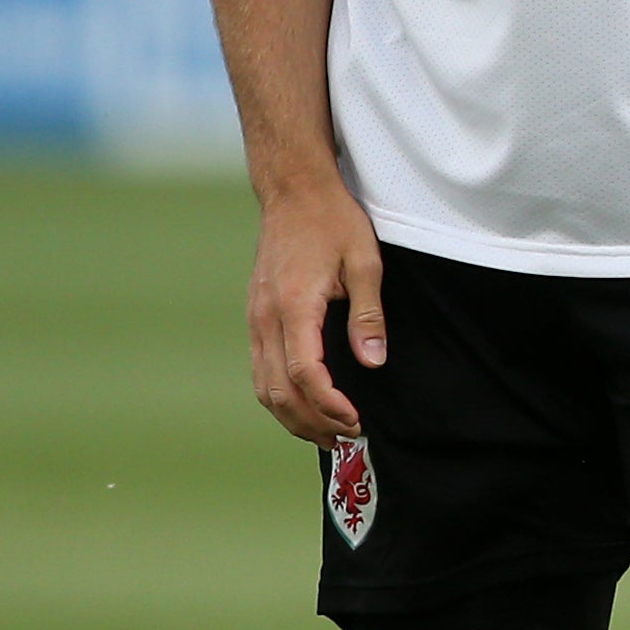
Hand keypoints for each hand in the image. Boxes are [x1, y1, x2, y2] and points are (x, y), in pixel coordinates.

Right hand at [249, 179, 385, 442]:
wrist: (294, 191)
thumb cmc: (333, 221)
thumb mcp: (364, 262)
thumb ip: (368, 315)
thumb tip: (373, 363)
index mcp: (294, 307)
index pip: (306, 375)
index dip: (331, 405)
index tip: (358, 421)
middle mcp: (266, 319)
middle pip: (280, 392)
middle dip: (314, 423)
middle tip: (349, 438)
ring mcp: (256, 320)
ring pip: (264, 388)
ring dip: (294, 417)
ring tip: (329, 433)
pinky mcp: (256, 317)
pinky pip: (261, 370)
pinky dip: (280, 397)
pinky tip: (305, 404)